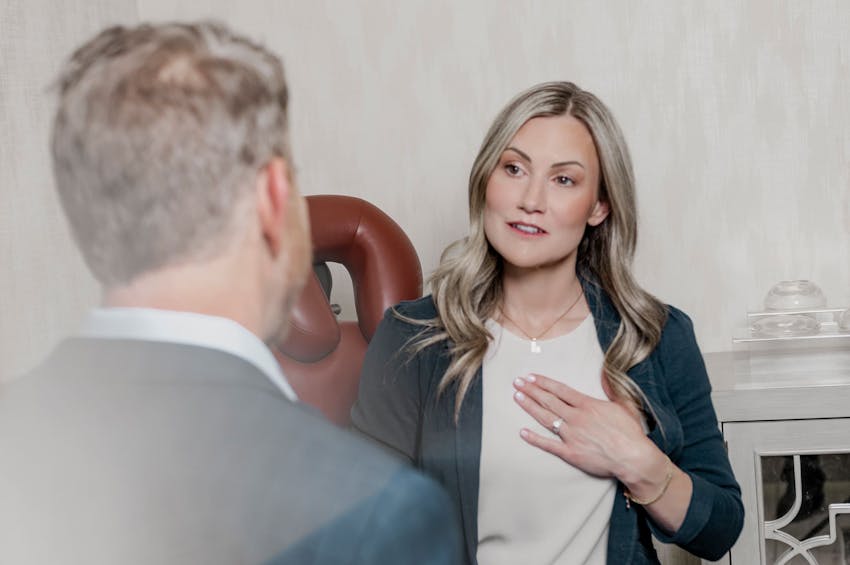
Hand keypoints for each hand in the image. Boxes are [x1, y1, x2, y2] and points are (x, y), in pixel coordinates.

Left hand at [512, 372, 652, 481]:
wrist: (633, 458)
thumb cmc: (631, 433)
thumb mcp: (624, 405)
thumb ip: (611, 389)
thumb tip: (604, 375)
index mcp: (588, 405)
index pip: (560, 390)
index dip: (543, 382)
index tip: (531, 377)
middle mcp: (576, 418)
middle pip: (549, 401)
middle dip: (531, 390)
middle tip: (516, 382)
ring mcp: (572, 435)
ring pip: (546, 418)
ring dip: (530, 407)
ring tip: (517, 397)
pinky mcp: (571, 453)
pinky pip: (548, 444)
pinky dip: (534, 438)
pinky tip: (522, 432)